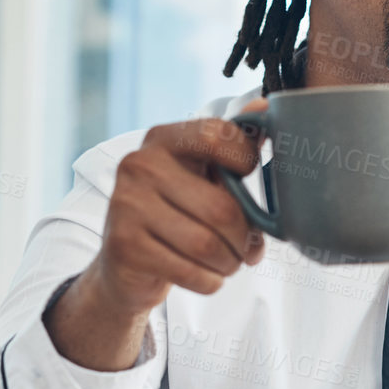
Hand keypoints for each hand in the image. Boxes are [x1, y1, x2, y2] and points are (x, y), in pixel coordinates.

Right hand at [48, 102, 268, 371]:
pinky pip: (191, 272)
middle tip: (246, 249)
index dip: (246, 162)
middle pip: (221, 208)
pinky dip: (210, 281)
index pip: (220, 136)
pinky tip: (205, 276)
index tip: (245, 180)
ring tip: (227, 263)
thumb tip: (264, 107)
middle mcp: (139, 165)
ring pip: (208, 245)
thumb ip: (235, 145)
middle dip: (243, 239)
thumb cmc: (178, 214)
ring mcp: (126, 205)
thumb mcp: (204, 176)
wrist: (125, 265)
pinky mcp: (124, 246)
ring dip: (229, 263)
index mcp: (162, 139)